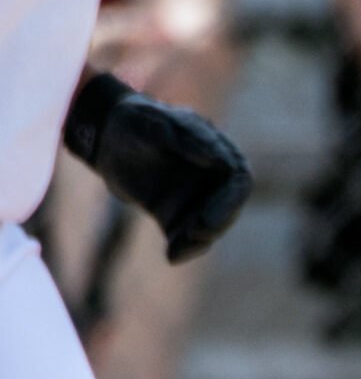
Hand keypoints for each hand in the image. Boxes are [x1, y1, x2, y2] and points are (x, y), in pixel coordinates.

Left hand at [61, 73, 250, 262]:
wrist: (103, 137)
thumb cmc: (132, 122)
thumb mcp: (152, 123)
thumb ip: (185, 139)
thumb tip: (219, 161)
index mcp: (217, 152)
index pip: (238, 180)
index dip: (229, 200)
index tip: (210, 212)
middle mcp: (213, 179)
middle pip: (229, 208)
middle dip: (217, 223)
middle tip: (197, 233)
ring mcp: (196, 199)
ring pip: (209, 226)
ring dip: (199, 240)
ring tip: (178, 249)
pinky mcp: (176, 216)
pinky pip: (185, 237)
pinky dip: (182, 249)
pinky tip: (171, 256)